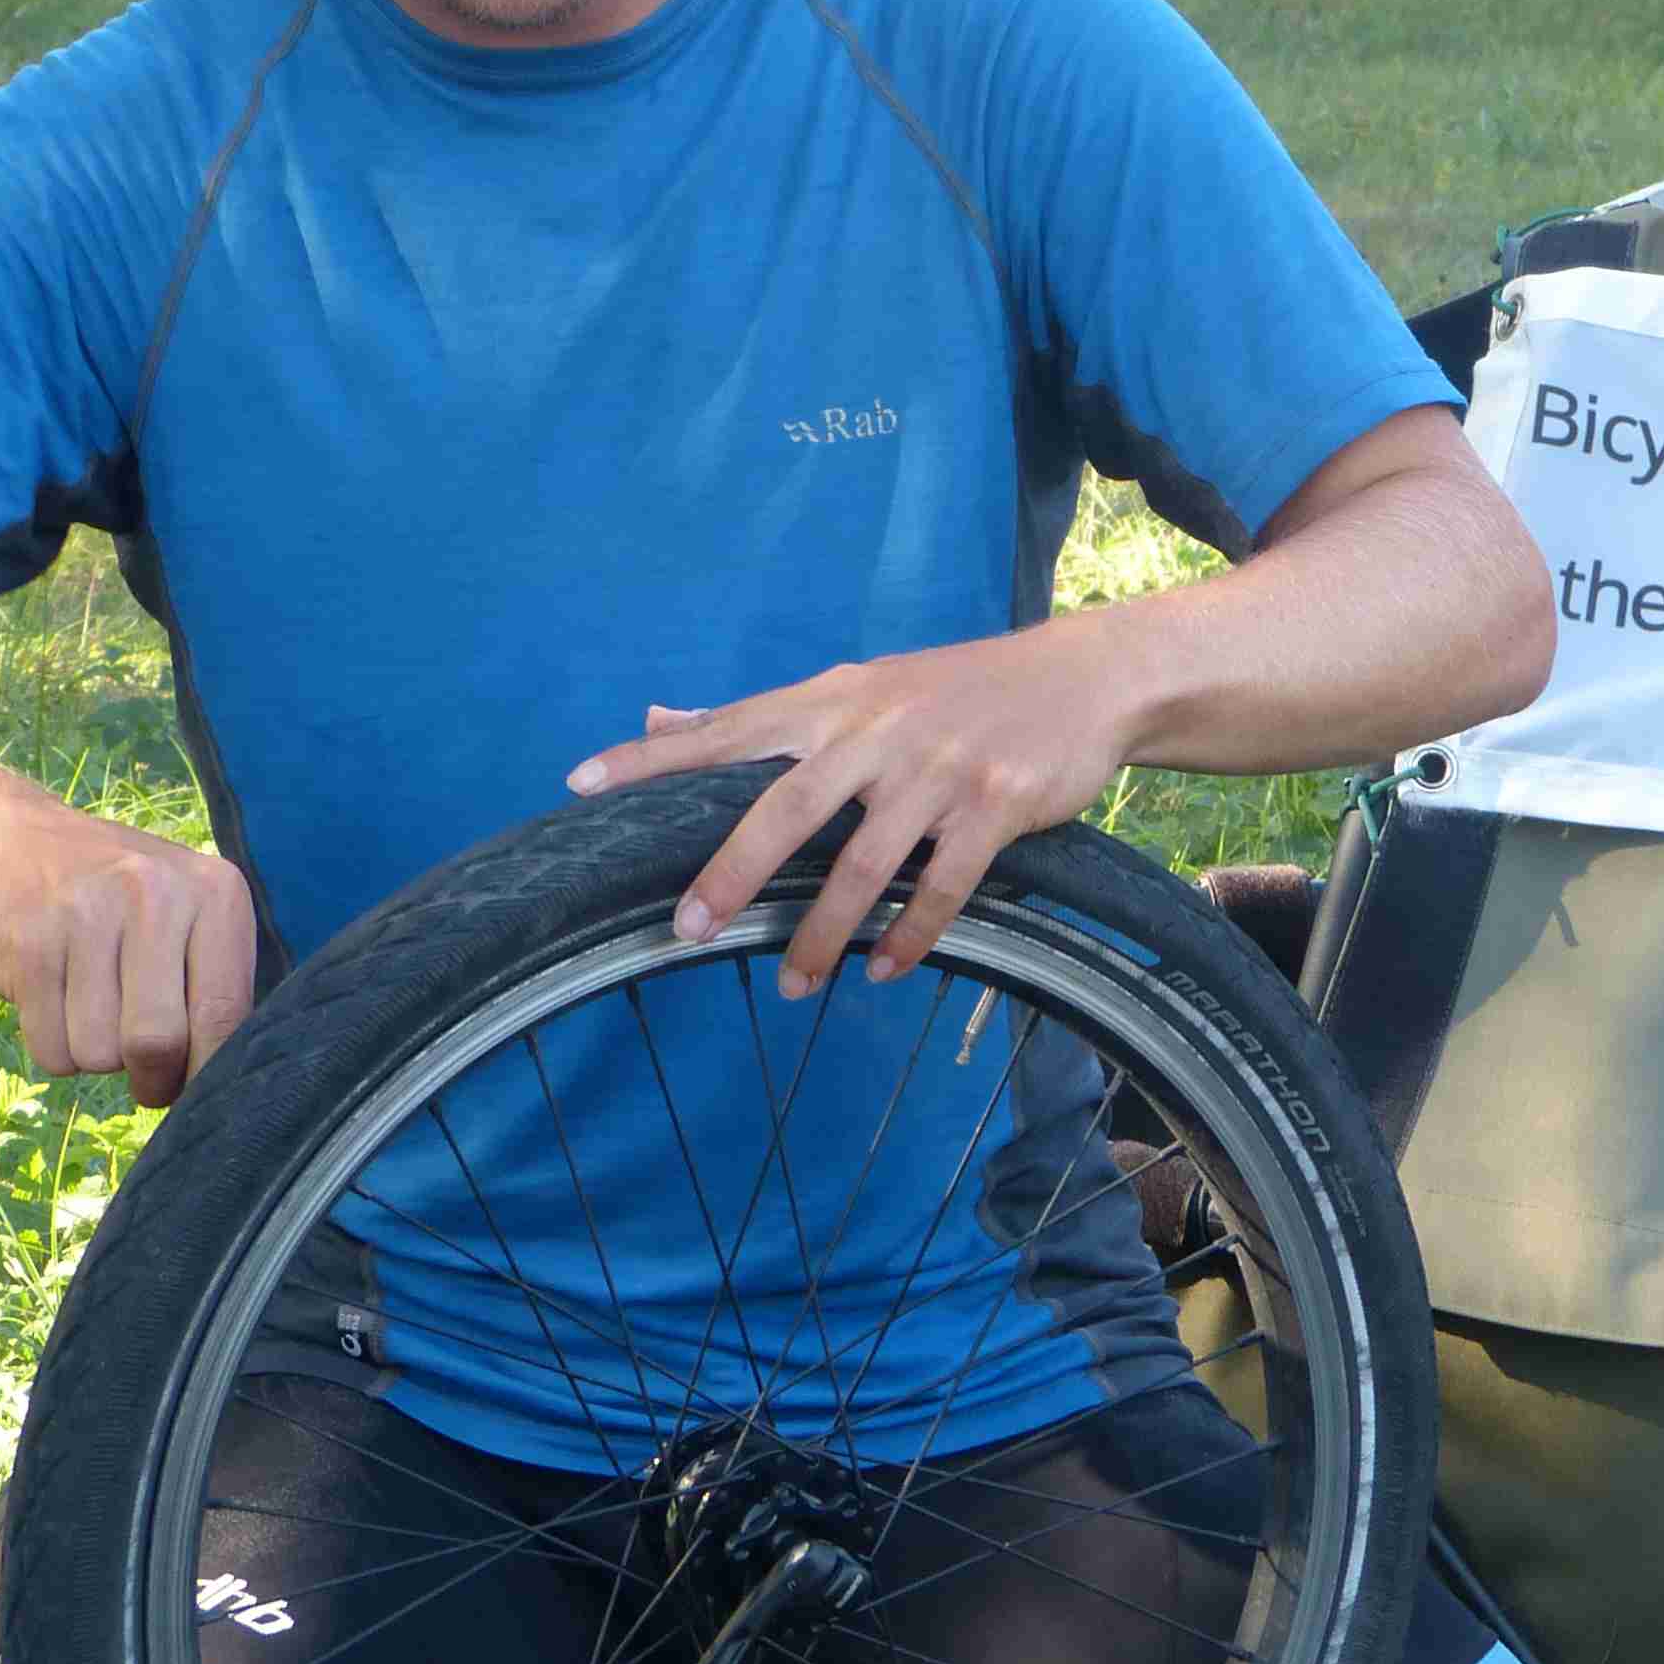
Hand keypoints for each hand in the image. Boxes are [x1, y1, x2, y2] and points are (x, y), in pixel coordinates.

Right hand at [0, 795, 258, 1107]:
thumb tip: (223, 1086)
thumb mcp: (190, 918)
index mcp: (215, 892)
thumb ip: (217, 990)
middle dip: (152, 1081)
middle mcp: (154, 894)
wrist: (15, 843)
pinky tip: (58, 1003)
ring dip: (97, 1059)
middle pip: (156, 1043)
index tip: (196, 1088)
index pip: (225, 1013)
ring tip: (96, 1012)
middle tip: (147, 1077)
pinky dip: (55, 1050)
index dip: (209, 1072)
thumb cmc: (124, 903)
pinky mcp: (28, 944)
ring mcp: (85, 914)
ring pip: (98, 1055)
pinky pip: (49, 1050)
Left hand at [564, 633, 1137, 997]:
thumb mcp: (858, 686)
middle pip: (785, 809)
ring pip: (864, 866)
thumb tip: (663, 716)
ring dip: (824, 934)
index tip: (581, 784)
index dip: (652, 757)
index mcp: (832, 702)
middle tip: (688, 930)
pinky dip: (910, 936)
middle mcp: (875, 732)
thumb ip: (761, 715)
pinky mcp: (994, 807)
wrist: (1082, 678)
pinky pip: (942, 888)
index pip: (726, 729)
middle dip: (732, 873)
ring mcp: (937, 771)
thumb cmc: (954, 690)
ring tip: (793, 985)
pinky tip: (885, 971)